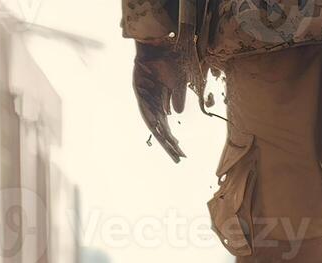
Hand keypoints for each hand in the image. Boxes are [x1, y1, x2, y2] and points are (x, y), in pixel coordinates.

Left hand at [133, 40, 188, 162]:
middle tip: (178, 159)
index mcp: (160, 106)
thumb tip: (176, 114)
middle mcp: (151, 105)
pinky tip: (160, 129)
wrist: (157, 43)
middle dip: (169, 145)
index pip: (167, 130)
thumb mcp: (177, 83)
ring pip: (153, 122)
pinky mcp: (139, 89)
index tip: (182, 155)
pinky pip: (146, 107)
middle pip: (160, 130)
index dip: (174, 143)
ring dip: (162, 136)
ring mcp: (144, 98)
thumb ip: (176, 98)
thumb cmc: (167, 62)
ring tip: (170, 147)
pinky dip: (153, 119)